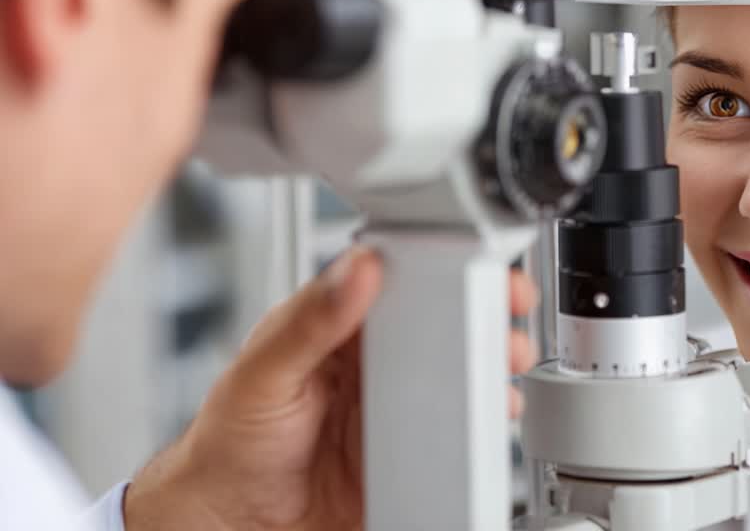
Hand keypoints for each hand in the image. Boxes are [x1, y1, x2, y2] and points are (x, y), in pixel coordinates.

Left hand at [123, 247, 539, 530]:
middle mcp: (374, 361)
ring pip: (459, 371)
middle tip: (507, 305)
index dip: (441, 262)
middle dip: (485, 308)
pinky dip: (484, 418)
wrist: (232, 525)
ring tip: (507, 359)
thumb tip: (356, 269)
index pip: (398, 280)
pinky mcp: (412, 449)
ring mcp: (397, 405)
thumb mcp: (263, 374)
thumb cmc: (230, 444)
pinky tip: (491, 413)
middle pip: (443, 320)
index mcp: (339, 326)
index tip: (473, 258)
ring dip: (492, 361)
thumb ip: (309, 322)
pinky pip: (457, 427)